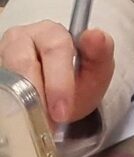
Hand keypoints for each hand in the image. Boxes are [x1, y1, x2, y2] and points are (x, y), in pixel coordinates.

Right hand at [0, 20, 114, 126]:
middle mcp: (21, 38)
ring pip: (8, 78)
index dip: (59, 82)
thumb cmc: (77, 80)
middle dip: (39, 96)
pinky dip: (9, 104)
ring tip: (36, 121)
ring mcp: (2, 55)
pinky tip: (21, 116)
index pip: (55, 48)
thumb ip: (100, 53)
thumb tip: (95, 34)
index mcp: (51, 32)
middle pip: (25, 64)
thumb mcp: (96, 70)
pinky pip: (0, 86)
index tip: (63, 111)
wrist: (58, 100)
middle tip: (49, 123)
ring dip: (22, 103)